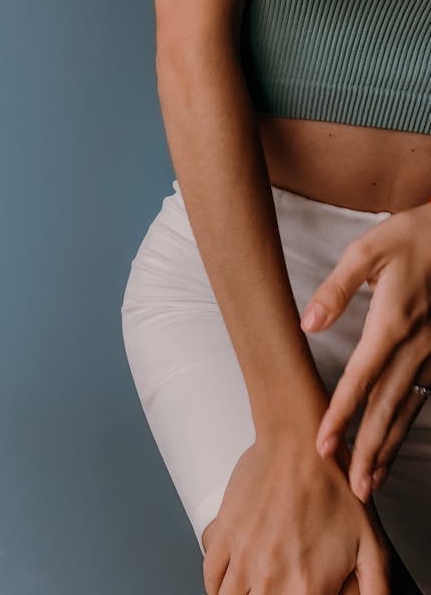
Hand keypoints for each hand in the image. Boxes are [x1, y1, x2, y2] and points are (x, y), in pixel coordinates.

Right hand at [201, 432, 389, 593]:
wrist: (298, 443)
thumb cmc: (334, 486)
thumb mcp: (373, 547)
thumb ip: (376, 590)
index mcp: (307, 588)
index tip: (302, 592)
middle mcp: (271, 578)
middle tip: (281, 586)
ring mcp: (243, 555)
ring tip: (255, 589)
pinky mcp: (224, 532)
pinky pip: (211, 576)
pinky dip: (218, 586)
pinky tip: (230, 583)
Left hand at [300, 202, 430, 501]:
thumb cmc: (412, 237)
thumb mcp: (367, 250)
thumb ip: (336, 289)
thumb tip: (307, 324)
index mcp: (392, 324)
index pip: (360, 380)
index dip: (340, 414)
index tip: (322, 444)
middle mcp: (416, 347)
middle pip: (387, 408)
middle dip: (368, 450)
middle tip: (354, 488)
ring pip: (408, 409)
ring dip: (389, 447)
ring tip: (373, 480)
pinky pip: (423, 398)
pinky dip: (407, 425)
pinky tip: (395, 442)